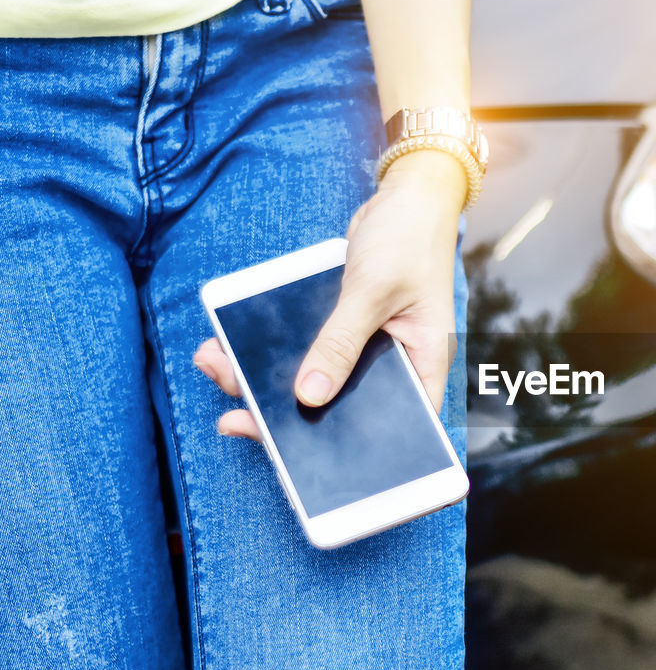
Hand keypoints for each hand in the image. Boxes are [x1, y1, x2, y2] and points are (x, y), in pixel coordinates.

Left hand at [194, 149, 466, 440]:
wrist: (407, 197)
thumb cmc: (409, 239)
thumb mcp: (372, 290)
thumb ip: (340, 342)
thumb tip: (307, 394)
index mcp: (422, 369)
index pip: (395, 431)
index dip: (355, 457)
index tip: (305, 472)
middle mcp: (395, 367)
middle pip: (341, 411)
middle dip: (285, 417)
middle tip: (236, 419)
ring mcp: (366, 350)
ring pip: (313, 381)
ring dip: (265, 379)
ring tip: (218, 366)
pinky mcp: (342, 331)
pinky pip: (302, 351)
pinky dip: (269, 350)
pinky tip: (231, 345)